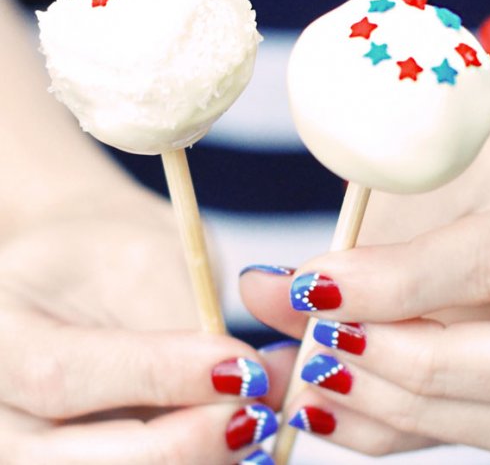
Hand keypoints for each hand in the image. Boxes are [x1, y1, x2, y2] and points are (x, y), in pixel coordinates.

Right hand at [0, 191, 289, 463]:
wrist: (86, 275)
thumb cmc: (112, 256)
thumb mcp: (142, 260)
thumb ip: (180, 326)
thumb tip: (245, 386)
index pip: (61, 376)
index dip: (160, 378)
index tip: (243, 370)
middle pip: (63, 464)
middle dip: (178, 448)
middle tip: (256, 419)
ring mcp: (21, 447)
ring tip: (250, 430)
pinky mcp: (66, 458)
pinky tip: (228, 446)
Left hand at [241, 98, 489, 457]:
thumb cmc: (476, 170)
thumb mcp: (430, 179)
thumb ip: (368, 235)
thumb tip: (279, 289)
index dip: (394, 284)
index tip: (306, 286)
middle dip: (395, 362)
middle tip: (308, 340)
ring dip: (384, 410)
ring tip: (300, 380)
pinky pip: (477, 428)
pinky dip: (397, 429)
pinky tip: (329, 406)